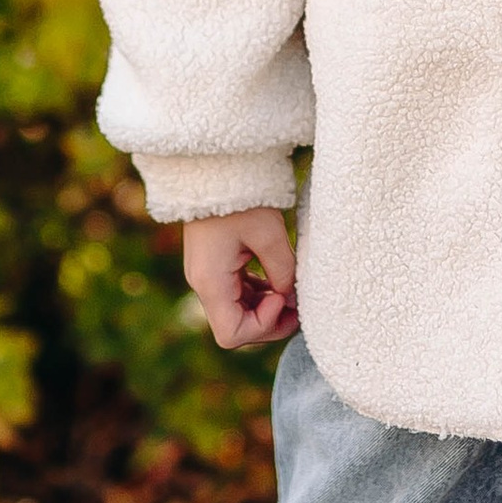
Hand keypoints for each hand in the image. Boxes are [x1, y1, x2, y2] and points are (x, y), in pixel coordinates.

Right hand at [182, 207, 299, 350]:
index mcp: (210, 281)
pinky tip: (276, 278)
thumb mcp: (270, 234)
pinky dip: (257, 294)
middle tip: (298, 306)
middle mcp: (203, 284)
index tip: (281, 296)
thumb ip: (283, 271)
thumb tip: (290, 297)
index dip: (262, 326)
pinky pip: (235, 294)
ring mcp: (207, 275)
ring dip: (265, 309)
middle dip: (269, 322)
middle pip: (235, 327)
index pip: (232, 334)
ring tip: (290, 290)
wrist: (214, 168)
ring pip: (236, 312)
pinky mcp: (214, 266)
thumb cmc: (241, 197)